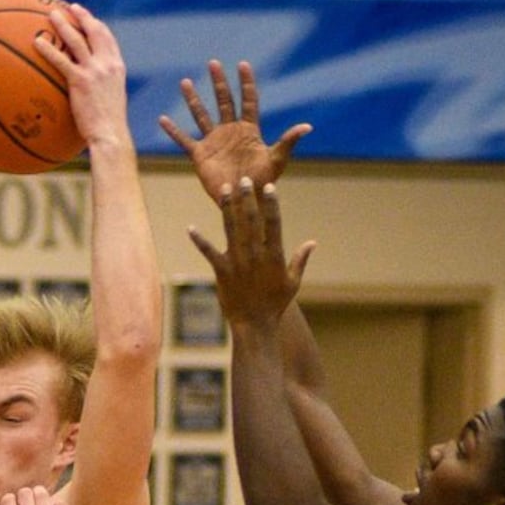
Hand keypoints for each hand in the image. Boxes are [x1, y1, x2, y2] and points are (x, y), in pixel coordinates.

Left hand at [38, 2, 128, 148]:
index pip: (108, 39)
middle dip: (83, 16)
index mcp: (117, 68)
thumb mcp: (112, 103)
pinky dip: (48, 49)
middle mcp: (107, 64)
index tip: (89, 19)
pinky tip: (37, 43)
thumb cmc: (109, 128)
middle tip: (71, 8)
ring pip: (77, 39)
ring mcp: (94, 70)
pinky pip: (61, 60)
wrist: (111, 135)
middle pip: (94, 31)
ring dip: (63, 24)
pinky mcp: (80, 81)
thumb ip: (103, 91)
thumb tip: (90, 94)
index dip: (97, 26)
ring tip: (52, 14)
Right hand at [160, 59, 310, 204]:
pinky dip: (173, 131)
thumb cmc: (262, 182)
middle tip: (213, 63)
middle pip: (224, 101)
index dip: (246, 83)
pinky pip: (184, 141)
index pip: (248, 100)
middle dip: (219, 82)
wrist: (243, 202)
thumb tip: (307, 127)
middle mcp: (230, 131)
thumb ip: (288, 141)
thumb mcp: (277, 160)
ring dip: (193, 99)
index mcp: (248, 130)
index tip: (243, 64)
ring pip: (202, 115)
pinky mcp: (200, 156)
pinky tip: (162, 119)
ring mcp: (214, 142)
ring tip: (185, 82)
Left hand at [189, 178, 314, 333]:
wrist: (254, 325)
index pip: (273, 224)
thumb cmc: (275, 304)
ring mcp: (237, 262)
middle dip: (247, 198)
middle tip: (243, 179)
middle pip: (250, 220)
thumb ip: (301, 260)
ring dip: (227, 208)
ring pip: (231, 229)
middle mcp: (255, 254)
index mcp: (274, 255)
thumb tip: (313, 242)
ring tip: (225, 190)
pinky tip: (190, 228)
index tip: (268, 187)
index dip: (271, 204)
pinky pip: (209, 252)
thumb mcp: (293, 282)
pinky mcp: (222, 271)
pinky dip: (199, 240)